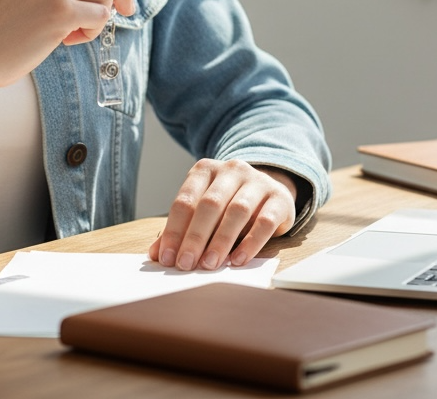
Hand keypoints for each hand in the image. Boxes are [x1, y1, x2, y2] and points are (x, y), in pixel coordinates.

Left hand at [148, 159, 296, 271]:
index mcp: (205, 170)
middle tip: (186, 264)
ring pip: (237, 211)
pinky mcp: (279, 198)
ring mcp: (257, 181)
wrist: (269, 191)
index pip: (185, 200)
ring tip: (210, 265)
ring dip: (221, 241)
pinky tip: (238, 260)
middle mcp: (231, 170)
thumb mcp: (203, 212)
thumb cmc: (228, 204)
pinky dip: (250, 243)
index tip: (167, 258)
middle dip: (196, 237)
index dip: (174, 230)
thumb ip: (181, 230)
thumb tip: (157, 254)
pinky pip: (264, 221)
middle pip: (210, 204)